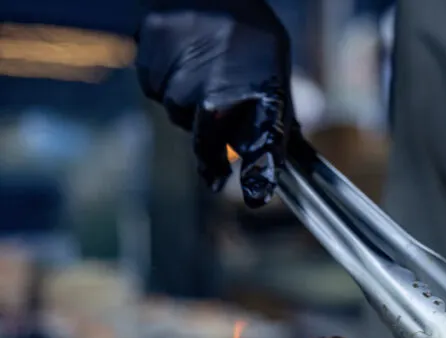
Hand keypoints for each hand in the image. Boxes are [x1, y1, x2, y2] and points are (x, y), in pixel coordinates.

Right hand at [135, 0, 293, 206]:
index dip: (259, 175)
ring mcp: (179, 88)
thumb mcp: (276, 68)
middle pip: (206, 147)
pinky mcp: (150, 72)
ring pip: (179, 118)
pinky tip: (183, 59)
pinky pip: (156, 92)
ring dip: (190, 107)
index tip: (255, 195)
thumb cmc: (248, 29)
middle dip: (211, 151)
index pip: (262, 150)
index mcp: (259, 99)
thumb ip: (278, 113)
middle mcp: (216, 101)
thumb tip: (289, 156)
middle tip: (215, 141)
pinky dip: (167, 83)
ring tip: (203, 71)